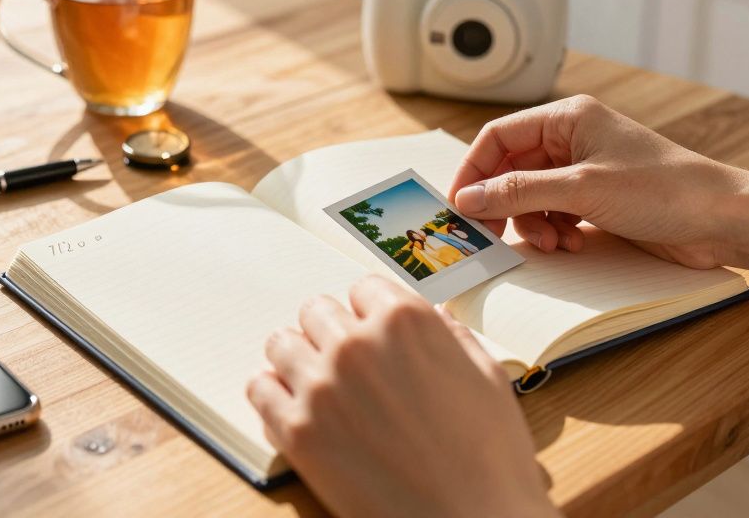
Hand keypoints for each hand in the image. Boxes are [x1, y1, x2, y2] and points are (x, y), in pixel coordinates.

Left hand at [247, 276, 556, 517]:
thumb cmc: (490, 459)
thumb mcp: (488, 378)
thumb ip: (453, 338)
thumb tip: (435, 319)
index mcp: (405, 321)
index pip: (364, 289)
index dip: (371, 314)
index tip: (374, 335)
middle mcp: (356, 344)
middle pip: (317, 311)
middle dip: (333, 333)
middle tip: (348, 365)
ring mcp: (321, 387)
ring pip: (282, 344)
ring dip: (299, 359)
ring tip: (318, 384)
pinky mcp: (297, 432)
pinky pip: (259, 389)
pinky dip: (274, 395)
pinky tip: (296, 409)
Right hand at [449, 95, 746, 268]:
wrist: (722, 219)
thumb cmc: (663, 189)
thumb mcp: (581, 189)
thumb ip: (519, 192)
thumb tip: (469, 198)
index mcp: (568, 118)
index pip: (499, 137)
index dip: (474, 170)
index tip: (460, 206)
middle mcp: (573, 139)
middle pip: (512, 170)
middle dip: (504, 204)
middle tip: (493, 234)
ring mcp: (586, 170)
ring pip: (531, 197)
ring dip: (533, 223)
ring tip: (552, 243)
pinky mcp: (598, 200)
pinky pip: (555, 213)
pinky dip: (554, 231)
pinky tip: (572, 244)